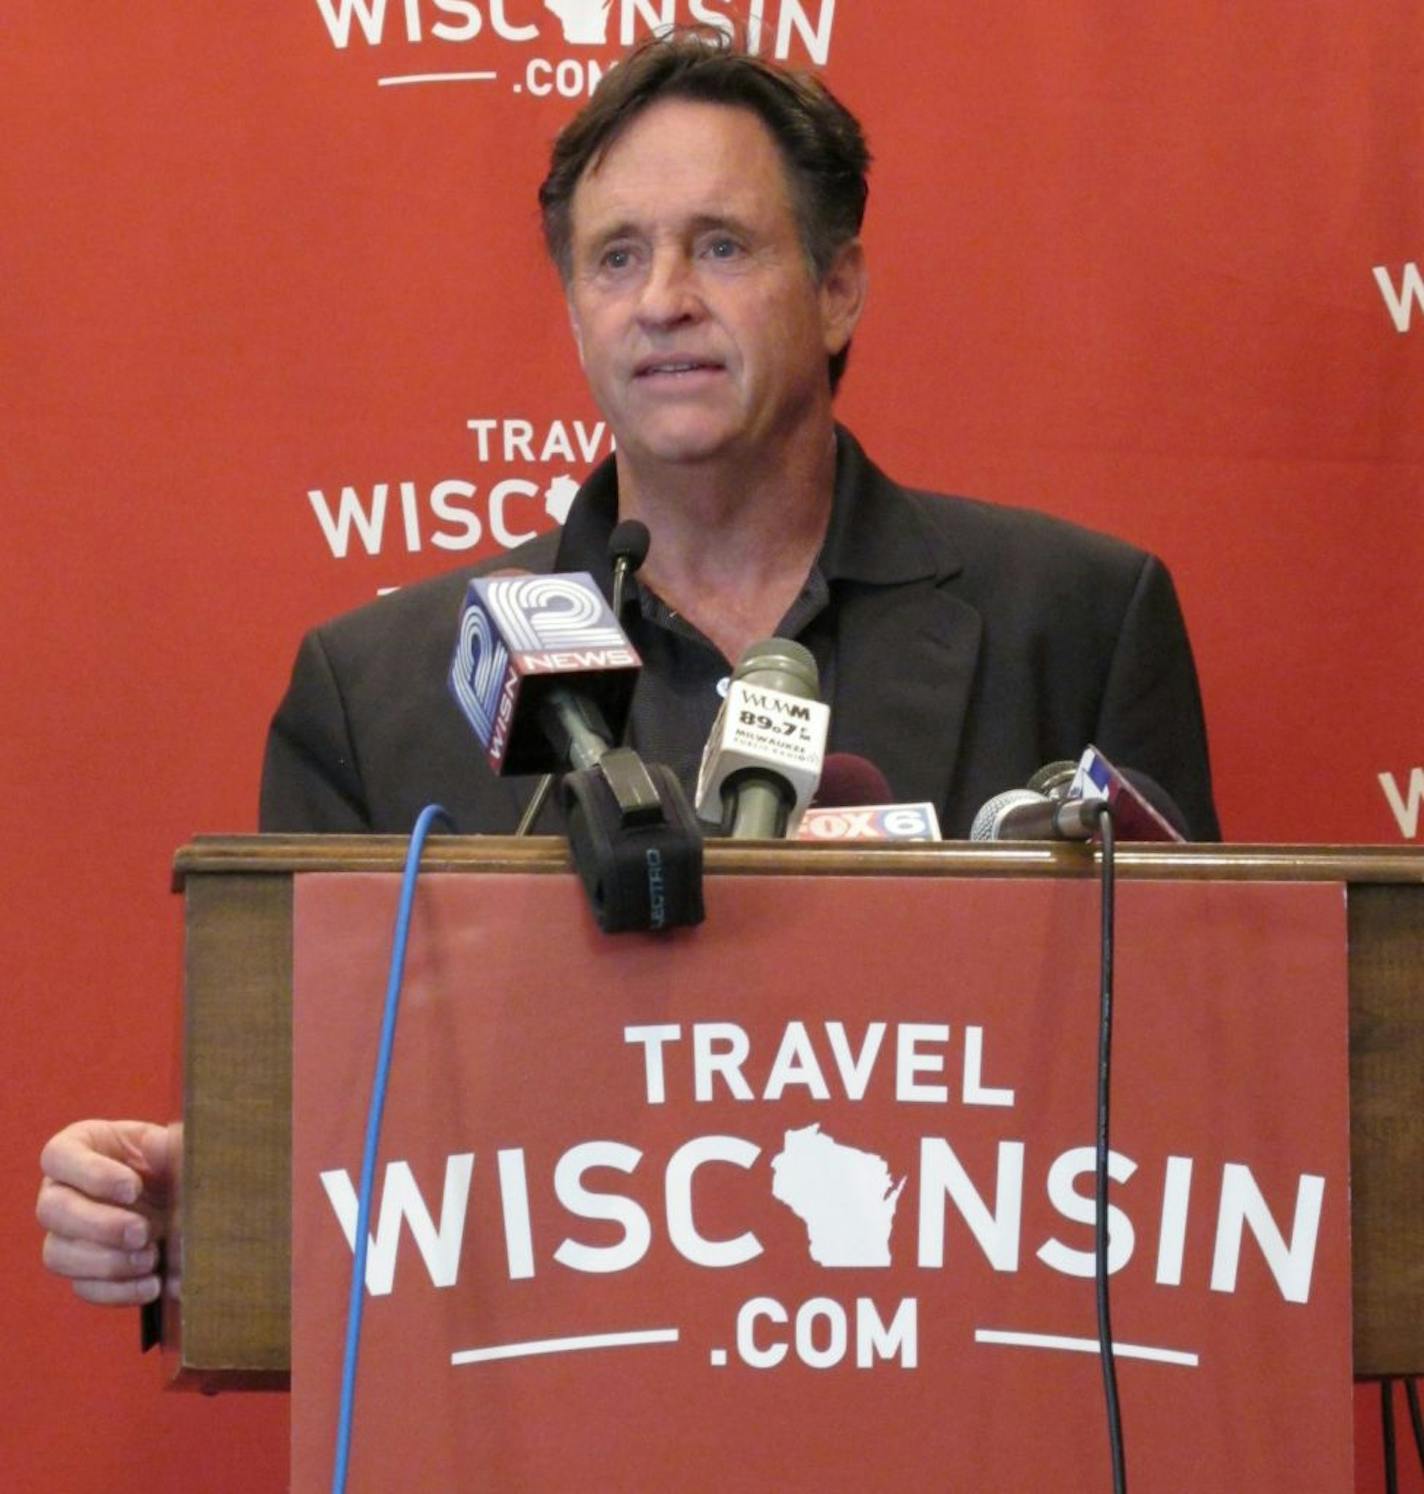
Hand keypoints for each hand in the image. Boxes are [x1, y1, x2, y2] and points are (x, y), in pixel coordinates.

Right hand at [37, 1119, 174, 1306]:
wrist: (183, 1200)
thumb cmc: (169, 1161)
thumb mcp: (172, 1145)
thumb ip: (171, 1144)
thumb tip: (164, 1143)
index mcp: (75, 1150)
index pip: (58, 1156)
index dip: (92, 1175)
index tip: (133, 1189)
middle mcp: (59, 1192)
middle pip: (53, 1211)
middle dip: (99, 1225)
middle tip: (141, 1232)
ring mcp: (64, 1235)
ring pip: (59, 1255)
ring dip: (106, 1262)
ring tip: (150, 1258)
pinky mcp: (81, 1271)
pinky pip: (83, 1288)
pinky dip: (117, 1290)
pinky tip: (151, 1285)